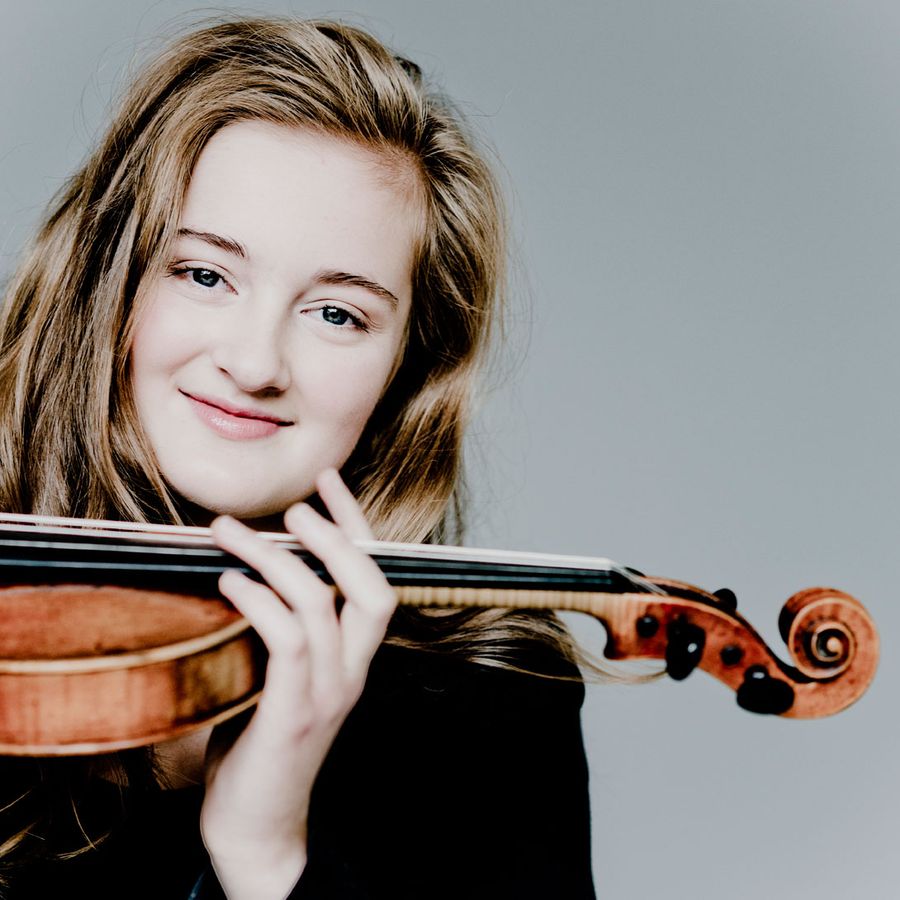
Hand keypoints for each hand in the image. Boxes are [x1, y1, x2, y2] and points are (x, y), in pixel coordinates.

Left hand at [200, 468, 395, 898]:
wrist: (259, 825)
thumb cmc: (261, 742)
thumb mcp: (285, 677)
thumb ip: (286, 629)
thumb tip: (252, 564)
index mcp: (355, 659)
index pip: (376, 577)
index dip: (357, 525)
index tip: (327, 482)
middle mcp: (353, 671)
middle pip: (369, 585)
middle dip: (335, 535)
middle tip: (293, 508)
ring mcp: (328, 694)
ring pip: (320, 604)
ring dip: (276, 558)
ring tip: (233, 532)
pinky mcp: (293, 715)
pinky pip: (287, 641)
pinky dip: (259, 600)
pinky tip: (230, 582)